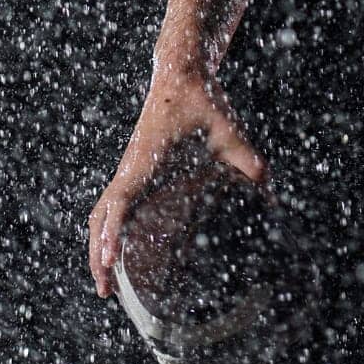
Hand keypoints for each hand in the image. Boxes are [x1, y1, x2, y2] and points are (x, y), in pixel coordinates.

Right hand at [88, 67, 269, 298]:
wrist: (180, 73)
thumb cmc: (199, 99)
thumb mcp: (226, 128)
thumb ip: (245, 157)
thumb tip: (266, 182)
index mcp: (144, 161)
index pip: (119, 203)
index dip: (111, 233)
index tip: (109, 262)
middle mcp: (129, 168)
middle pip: (100, 217)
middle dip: (98, 254)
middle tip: (104, 290)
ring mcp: (128, 169)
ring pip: (101, 212)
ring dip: (98, 243)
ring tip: (105, 279)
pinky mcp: (134, 168)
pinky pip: (113, 203)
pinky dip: (107, 227)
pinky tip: (118, 245)